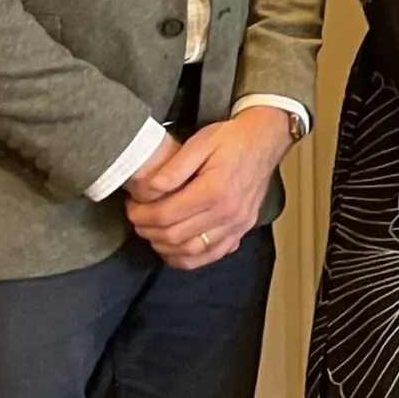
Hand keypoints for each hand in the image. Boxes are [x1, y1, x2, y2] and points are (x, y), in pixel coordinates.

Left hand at [126, 107, 296, 267]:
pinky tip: (175, 248)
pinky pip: (211, 256)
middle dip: (147, 230)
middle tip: (137, 217)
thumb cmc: (232, 139)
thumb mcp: (200, 142)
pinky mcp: (242, 230)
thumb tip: (147, 190)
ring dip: (164, 246)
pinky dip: (188, 258)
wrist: (265, 141)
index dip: (141, 214)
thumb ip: (173, 168)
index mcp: (215, 190)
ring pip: (190, 252)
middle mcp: (228, 212)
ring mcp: (237, 224)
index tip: (132, 206)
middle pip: (174, 236)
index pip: (165, 215)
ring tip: (152, 231)